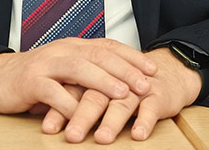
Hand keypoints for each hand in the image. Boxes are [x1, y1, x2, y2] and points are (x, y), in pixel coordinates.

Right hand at [0, 38, 154, 116]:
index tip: (153, 68)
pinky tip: (83, 117)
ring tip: (122, 95)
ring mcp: (46, 64)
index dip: (132, 57)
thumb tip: (122, 84)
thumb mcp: (64, 72)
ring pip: (79, 69)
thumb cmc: (33, 79)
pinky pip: (53, 93)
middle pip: (99, 55)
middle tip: (146, 85)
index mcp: (73, 47)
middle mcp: (62, 50)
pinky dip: (70, 105)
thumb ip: (87, 75)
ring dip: (103, 82)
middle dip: (125, 70)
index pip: (108, 46)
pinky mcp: (30, 82)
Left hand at [39, 46, 202, 143]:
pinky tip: (137, 134)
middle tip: (72, 135)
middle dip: (83, 116)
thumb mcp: (98, 87)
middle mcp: (114, 79)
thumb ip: (75, 98)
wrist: (167, 71)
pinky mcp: (158, 94)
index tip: (49, 128)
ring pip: (122, 101)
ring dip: (112, 121)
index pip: (74, 89)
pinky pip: (151, 107)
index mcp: (96, 74)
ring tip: (102, 138)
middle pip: (95, 95)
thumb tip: (41, 114)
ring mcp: (136, 87)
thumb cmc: (126, 83)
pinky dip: (145, 120)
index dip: (61, 107)